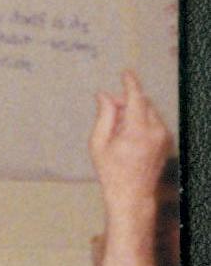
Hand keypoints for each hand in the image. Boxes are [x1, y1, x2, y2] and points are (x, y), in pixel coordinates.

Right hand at [88, 69, 170, 209]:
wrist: (132, 193)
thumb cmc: (112, 170)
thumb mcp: (99, 143)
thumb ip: (104, 116)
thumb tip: (104, 96)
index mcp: (137, 131)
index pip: (137, 98)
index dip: (131, 83)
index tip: (126, 72)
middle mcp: (156, 131)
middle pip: (143, 104)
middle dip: (126, 101)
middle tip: (108, 107)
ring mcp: (164, 137)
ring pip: (149, 112)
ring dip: (134, 111)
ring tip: (116, 127)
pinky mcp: (166, 141)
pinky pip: (154, 122)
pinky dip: (141, 121)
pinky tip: (127, 134)